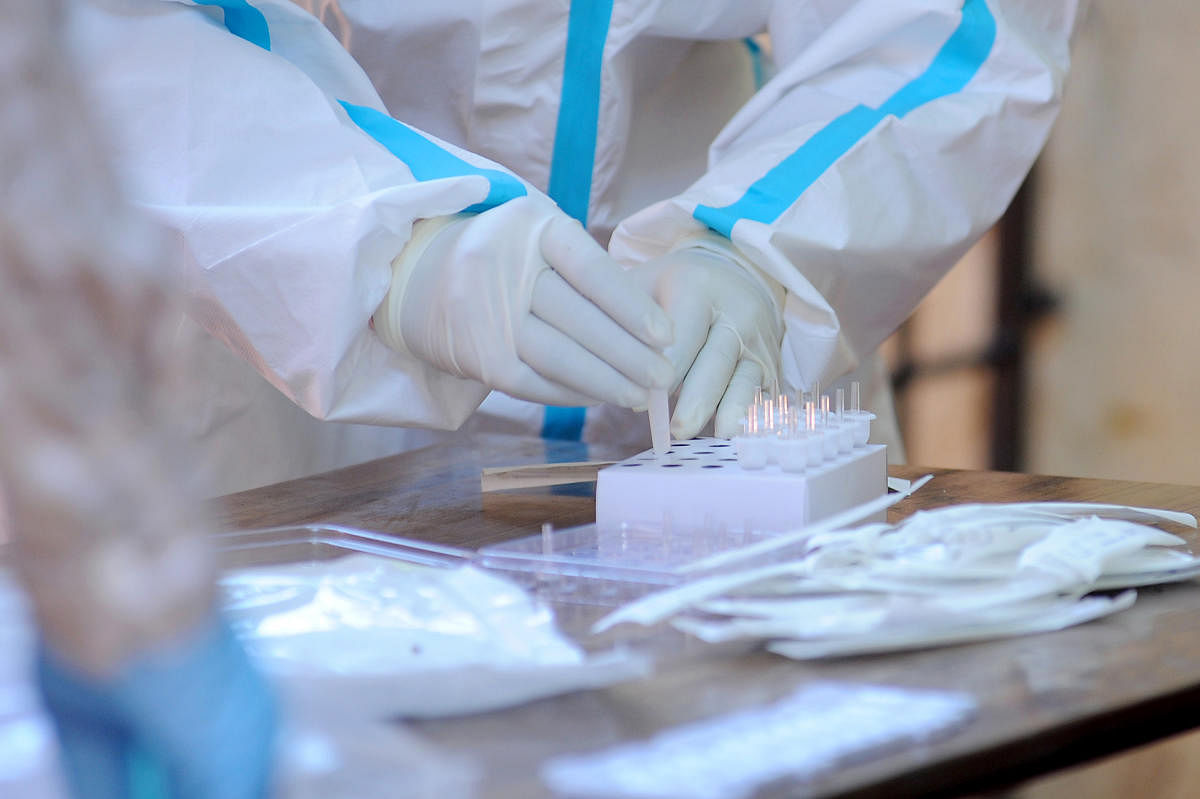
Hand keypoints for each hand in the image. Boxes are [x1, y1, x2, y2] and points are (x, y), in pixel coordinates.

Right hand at [373, 197, 673, 406]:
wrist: (414, 273)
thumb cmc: (501, 256)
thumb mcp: (537, 238)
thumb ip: (588, 271)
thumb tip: (651, 328)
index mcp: (530, 227)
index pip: (591, 269)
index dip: (632, 305)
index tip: (666, 335)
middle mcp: (503, 267)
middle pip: (579, 317)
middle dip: (629, 353)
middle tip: (665, 376)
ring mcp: (485, 314)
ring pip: (558, 355)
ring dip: (606, 382)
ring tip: (641, 396)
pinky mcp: (476, 357)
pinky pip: (534, 383)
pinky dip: (572, 393)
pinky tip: (601, 397)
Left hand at [631, 245, 782, 438]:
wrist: (733, 278)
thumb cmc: (673, 289)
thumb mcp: (644, 286)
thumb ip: (625, 321)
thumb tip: (614, 376)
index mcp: (698, 287)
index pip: (683, 334)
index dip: (664, 369)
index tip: (643, 398)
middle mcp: (737, 312)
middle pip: (718, 359)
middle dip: (698, 397)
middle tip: (678, 429)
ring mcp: (759, 340)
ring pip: (746, 378)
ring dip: (731, 409)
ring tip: (717, 434)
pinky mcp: (771, 365)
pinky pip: (765, 394)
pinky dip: (752, 415)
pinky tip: (739, 434)